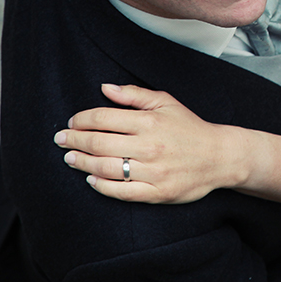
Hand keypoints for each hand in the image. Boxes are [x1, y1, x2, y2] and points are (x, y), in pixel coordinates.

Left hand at [55, 84, 242, 203]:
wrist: (219, 156)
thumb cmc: (190, 128)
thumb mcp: (166, 102)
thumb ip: (134, 95)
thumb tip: (106, 88)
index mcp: (149, 121)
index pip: (103, 118)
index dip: (81, 120)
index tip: (71, 123)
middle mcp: (149, 146)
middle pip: (98, 143)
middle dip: (74, 141)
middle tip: (61, 140)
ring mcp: (153, 171)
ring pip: (105, 168)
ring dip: (82, 163)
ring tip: (70, 159)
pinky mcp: (157, 193)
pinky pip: (121, 191)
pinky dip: (101, 185)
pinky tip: (91, 179)